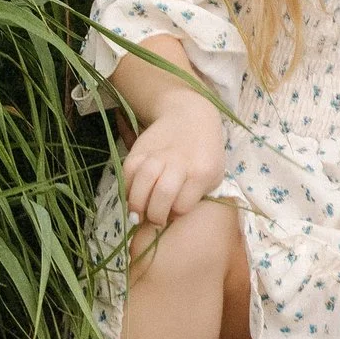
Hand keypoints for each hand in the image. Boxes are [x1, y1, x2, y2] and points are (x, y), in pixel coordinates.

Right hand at [122, 94, 226, 225]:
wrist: (191, 117)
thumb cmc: (204, 153)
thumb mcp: (212, 175)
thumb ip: (196, 196)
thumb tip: (170, 218)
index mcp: (201, 173)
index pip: (183, 205)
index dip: (175, 214)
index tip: (173, 215)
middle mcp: (179, 163)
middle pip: (162, 194)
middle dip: (154, 215)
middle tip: (153, 221)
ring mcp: (158, 155)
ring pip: (142, 182)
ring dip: (136, 204)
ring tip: (138, 214)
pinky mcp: (140, 150)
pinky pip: (127, 173)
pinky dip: (127, 188)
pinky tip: (133, 195)